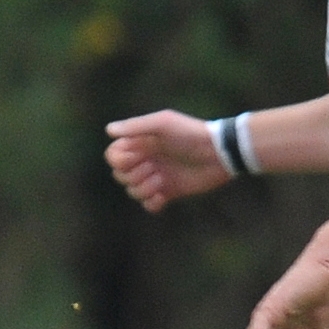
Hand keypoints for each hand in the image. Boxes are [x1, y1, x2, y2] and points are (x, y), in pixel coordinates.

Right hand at [102, 109, 231, 213]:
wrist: (220, 153)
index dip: (119, 160)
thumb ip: (135, 126)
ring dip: (144, 188)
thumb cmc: (191, 134)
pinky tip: (163, 197)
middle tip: (153, 167)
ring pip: (133, 192)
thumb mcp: (162, 123)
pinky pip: (149, 205)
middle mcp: (147, 160)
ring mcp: (157, 177)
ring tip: (162, 180)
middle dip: (133, 175)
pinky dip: (152, 203)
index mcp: (141, 143)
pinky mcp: (169, 192)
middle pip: (120, 176)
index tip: (137, 156)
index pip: (113, 156)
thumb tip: (108, 130)